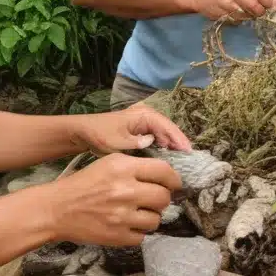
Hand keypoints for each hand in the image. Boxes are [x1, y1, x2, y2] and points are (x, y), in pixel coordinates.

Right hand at [50, 153, 181, 245]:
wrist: (58, 209)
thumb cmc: (84, 183)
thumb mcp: (109, 163)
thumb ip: (136, 166)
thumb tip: (165, 176)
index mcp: (123, 168)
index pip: (164, 171)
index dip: (173, 179)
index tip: (173, 183)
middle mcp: (125, 191)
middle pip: (164, 197)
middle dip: (162, 198)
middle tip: (153, 199)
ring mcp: (123, 216)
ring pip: (156, 219)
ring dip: (150, 216)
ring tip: (137, 212)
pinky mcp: (118, 237)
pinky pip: (143, 236)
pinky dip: (138, 232)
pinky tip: (126, 224)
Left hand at [74, 105, 191, 154]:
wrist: (85, 132)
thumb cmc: (100, 135)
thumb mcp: (117, 141)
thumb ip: (136, 142)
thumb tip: (153, 142)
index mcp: (143, 115)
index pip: (166, 125)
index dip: (178, 138)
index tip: (188, 151)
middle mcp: (146, 115)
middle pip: (168, 128)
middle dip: (178, 142)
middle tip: (189, 159)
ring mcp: (144, 122)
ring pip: (164, 133)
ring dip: (172, 145)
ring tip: (182, 160)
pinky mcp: (141, 129)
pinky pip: (157, 136)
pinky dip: (164, 145)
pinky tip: (169, 157)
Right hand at [190, 0, 273, 20]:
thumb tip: (269, 0)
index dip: (268, 1)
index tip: (269, 5)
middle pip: (254, 6)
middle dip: (260, 12)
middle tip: (260, 13)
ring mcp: (225, 4)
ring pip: (246, 15)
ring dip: (250, 17)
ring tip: (248, 13)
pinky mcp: (221, 15)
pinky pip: (236, 21)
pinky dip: (240, 20)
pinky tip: (236, 15)